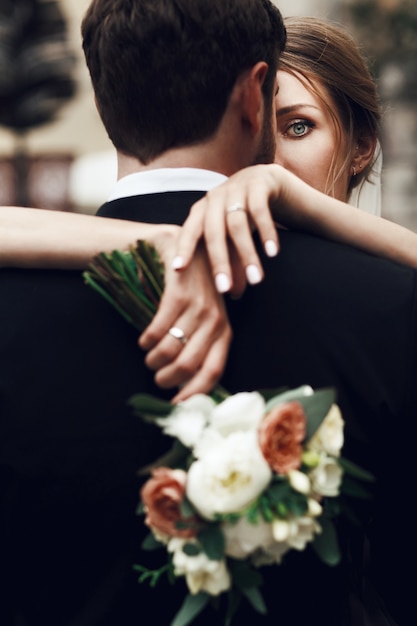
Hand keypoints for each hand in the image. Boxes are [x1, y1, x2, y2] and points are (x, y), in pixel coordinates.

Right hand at [139, 232, 231, 402]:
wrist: (183, 249)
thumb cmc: (190, 293)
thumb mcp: (203, 319)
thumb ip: (199, 347)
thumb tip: (185, 386)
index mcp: (224, 332)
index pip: (214, 372)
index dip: (194, 393)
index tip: (176, 405)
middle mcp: (216, 321)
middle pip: (188, 365)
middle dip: (166, 378)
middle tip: (155, 376)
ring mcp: (198, 306)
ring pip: (170, 349)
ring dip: (153, 360)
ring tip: (149, 356)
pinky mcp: (179, 294)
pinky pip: (157, 329)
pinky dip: (146, 340)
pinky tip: (144, 339)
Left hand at [172, 164, 281, 295]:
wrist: (272, 181)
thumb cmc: (247, 215)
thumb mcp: (232, 233)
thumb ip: (231, 258)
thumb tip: (233, 295)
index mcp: (203, 209)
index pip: (190, 230)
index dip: (183, 248)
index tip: (178, 270)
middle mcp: (216, 196)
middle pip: (213, 231)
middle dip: (218, 262)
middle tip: (224, 289)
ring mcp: (237, 186)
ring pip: (237, 224)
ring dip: (247, 254)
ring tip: (256, 279)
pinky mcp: (260, 182)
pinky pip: (260, 209)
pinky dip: (266, 233)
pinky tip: (272, 253)